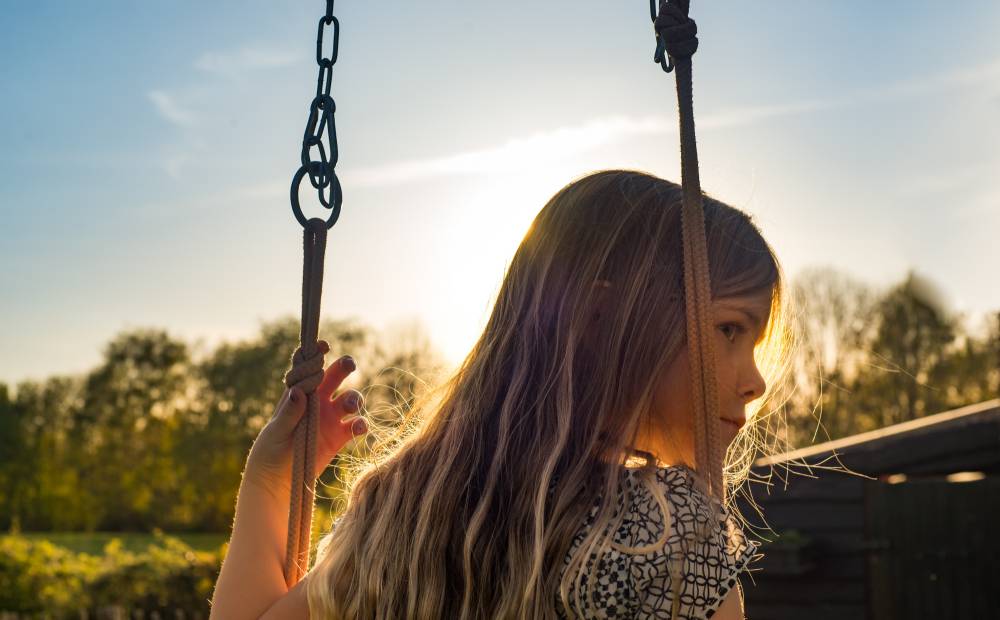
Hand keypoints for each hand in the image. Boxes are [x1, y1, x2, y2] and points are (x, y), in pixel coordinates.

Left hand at [245, 341, 366, 495]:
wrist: (277, 480)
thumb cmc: (270, 451)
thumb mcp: (276, 432)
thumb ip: (289, 413)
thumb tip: (298, 391)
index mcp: (298, 394)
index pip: (308, 368)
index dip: (316, 353)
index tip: (323, 345)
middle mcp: (317, 402)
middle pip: (335, 376)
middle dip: (344, 367)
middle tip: (349, 364)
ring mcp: (330, 419)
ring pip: (350, 399)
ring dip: (354, 398)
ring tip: (349, 405)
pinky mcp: (339, 437)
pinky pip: (356, 425)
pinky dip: (361, 424)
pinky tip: (358, 428)